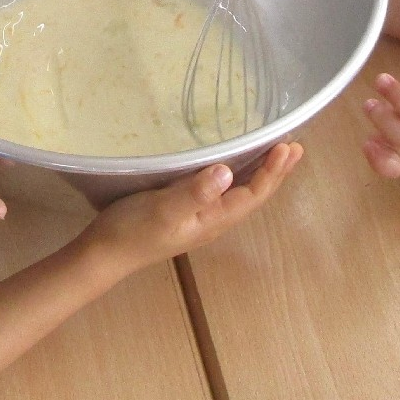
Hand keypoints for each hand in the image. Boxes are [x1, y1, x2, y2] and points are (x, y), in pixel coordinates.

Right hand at [82, 142, 300, 273]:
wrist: (105, 253)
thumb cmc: (133, 230)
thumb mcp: (162, 209)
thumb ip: (195, 192)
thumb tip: (227, 173)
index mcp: (214, 219)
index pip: (254, 194)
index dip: (273, 172)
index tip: (287, 147)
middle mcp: (214, 219)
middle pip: (254, 194)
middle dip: (276, 172)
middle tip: (295, 147)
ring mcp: (201, 216)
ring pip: (241, 193)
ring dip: (262, 173)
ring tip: (278, 154)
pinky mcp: (188, 210)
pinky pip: (225, 191)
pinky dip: (240, 175)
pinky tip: (234, 166)